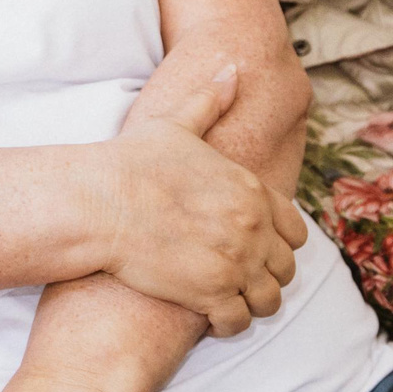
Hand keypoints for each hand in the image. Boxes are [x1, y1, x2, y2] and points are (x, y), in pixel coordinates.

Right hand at [93, 65, 304, 335]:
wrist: (99, 203)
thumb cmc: (131, 164)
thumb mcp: (176, 125)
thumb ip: (210, 100)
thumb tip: (232, 66)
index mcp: (253, 192)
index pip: (294, 231)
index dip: (279, 244)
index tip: (258, 250)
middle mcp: (253, 230)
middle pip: (284, 269)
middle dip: (267, 277)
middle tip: (242, 281)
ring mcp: (235, 264)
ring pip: (268, 300)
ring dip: (253, 304)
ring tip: (231, 303)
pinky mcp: (210, 293)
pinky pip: (237, 321)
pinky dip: (230, 324)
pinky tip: (213, 320)